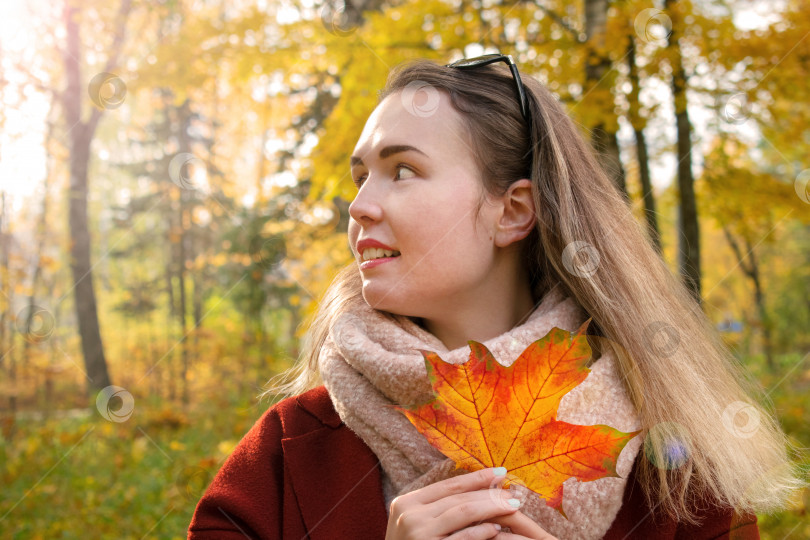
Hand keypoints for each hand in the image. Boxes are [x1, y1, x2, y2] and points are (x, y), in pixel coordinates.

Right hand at [384, 467, 555, 539]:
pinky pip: (463, 538)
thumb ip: (435, 507)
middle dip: (488, 493)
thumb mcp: (414, 523)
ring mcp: (419, 534)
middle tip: (511, 493)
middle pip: (458, 497)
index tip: (499, 473)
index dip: (476, 477)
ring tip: (511, 506)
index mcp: (405, 503)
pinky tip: (496, 529)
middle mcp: (409, 516)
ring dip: (491, 507)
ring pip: (463, 512)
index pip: (447, 485)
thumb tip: (476, 486)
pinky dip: (481, 532)